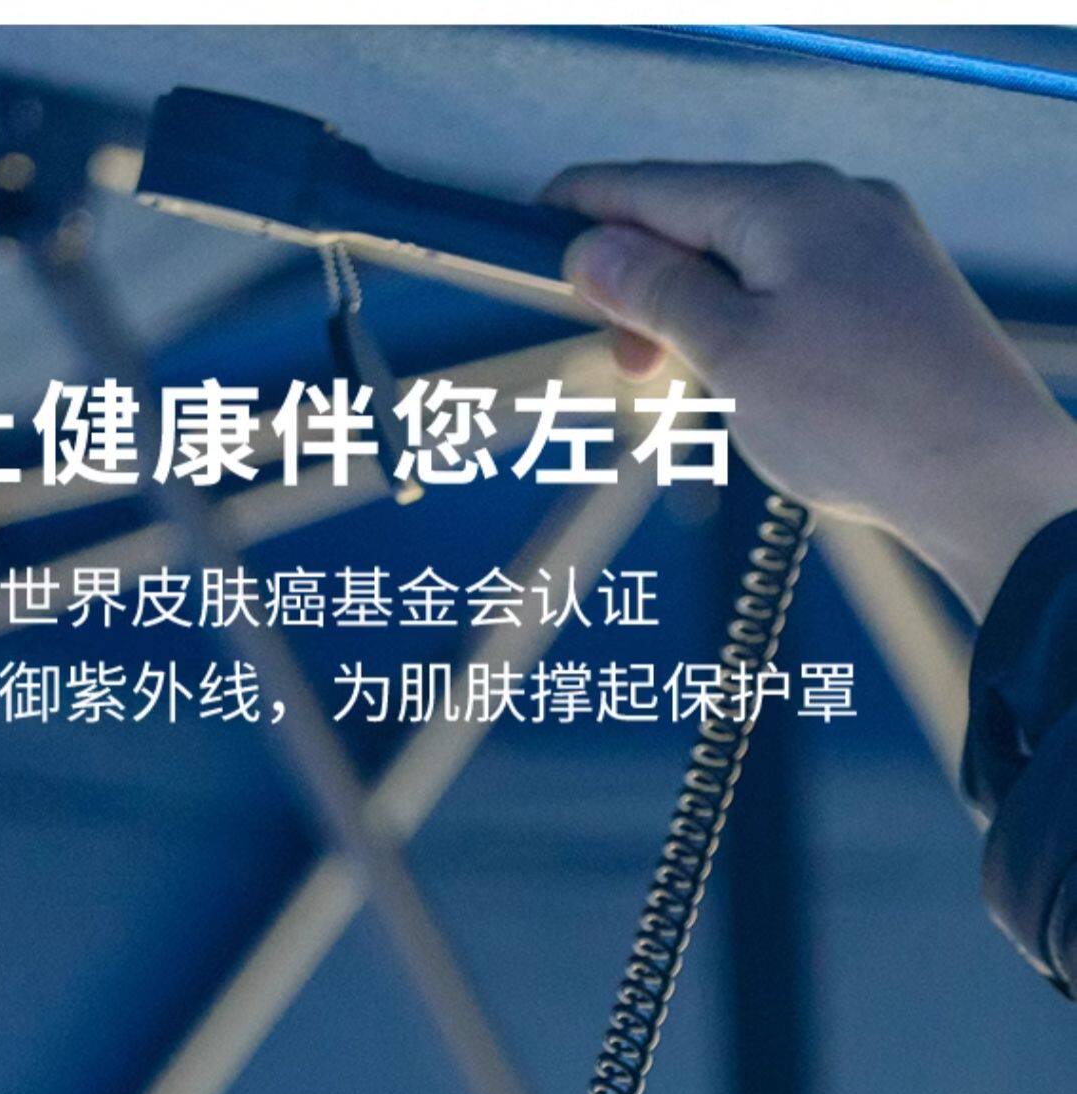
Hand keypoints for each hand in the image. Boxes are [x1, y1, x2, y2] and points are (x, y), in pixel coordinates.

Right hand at [547, 161, 1076, 616]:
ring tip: (681, 386)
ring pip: (752, 262)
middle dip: (646, 284)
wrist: (987, 477)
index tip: (535, 224)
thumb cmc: (863, 417)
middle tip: (620, 362)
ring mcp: (875, 248)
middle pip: (705, 223)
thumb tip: (594, 248)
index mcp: (788, 202)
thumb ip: (656, 293)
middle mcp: (838, 205)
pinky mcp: (897, 298)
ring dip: (698, 316)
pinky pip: (798, 292)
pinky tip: (744, 381)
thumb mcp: (731, 354)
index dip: (588, 207)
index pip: (657, 186)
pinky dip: (750, 327)